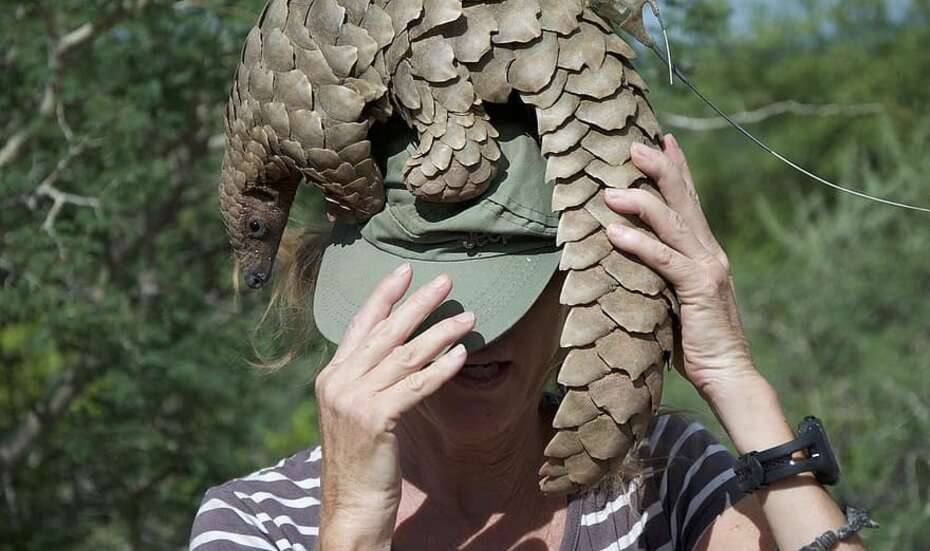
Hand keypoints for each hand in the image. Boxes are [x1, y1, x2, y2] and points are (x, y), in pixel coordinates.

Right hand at [314, 265, 473, 549]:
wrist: (349, 507)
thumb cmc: (359, 462)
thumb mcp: (354, 413)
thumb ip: (367, 381)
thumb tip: (397, 352)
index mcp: (332, 376)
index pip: (359, 325)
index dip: (384, 296)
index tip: (405, 271)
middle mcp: (338, 382)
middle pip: (386, 332)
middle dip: (418, 303)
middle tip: (447, 281)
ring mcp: (355, 400)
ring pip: (405, 356)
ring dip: (441, 332)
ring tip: (468, 317)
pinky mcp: (376, 419)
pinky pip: (416, 386)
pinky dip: (441, 368)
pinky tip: (461, 355)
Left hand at [604, 135, 758, 397]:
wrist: (728, 375)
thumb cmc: (697, 343)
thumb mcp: (675, 300)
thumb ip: (661, 276)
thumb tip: (628, 261)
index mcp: (706, 253)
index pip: (690, 202)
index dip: (677, 169)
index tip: (661, 140)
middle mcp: (710, 253)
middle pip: (685, 200)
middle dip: (660, 168)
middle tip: (635, 145)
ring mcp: (707, 269)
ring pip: (673, 223)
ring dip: (641, 201)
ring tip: (612, 188)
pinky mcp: (698, 290)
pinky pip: (663, 260)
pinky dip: (638, 243)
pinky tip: (615, 231)